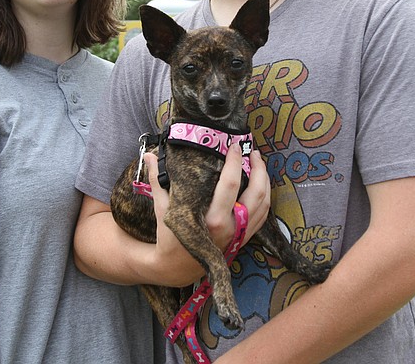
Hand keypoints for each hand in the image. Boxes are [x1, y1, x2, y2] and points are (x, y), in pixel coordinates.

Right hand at [144, 143, 270, 285]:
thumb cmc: (169, 236)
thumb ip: (157, 179)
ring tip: (259, 163)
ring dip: (265, 180)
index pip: (230, 184)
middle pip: (256, 192)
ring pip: (264, 203)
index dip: (235, 162)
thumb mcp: (162, 207)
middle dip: (258, 168)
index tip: (234, 146)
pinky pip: (263, 215)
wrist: (178, 267)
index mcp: (211, 219)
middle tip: (253, 151)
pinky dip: (265, 196)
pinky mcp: (244, 238)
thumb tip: (149, 154)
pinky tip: (261, 183)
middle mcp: (230, 227)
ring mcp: (240, 234)